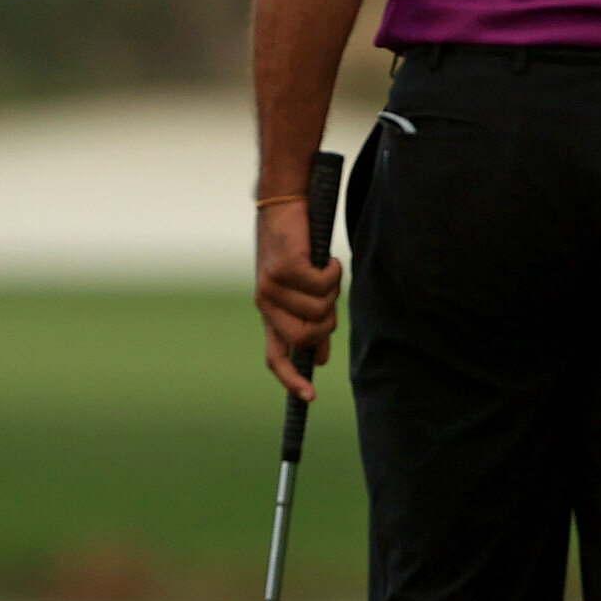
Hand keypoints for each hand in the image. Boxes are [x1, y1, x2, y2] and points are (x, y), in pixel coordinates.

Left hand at [255, 201, 342, 400]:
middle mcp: (267, 303)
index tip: (310, 397)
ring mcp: (272, 287)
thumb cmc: (297, 247)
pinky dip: (333, 270)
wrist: (286, 204)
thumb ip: (311, 322)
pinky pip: (323, 284)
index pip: (276, 356)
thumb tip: (321, 357)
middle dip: (328, 322)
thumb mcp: (302, 289)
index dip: (291, 379)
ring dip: (332, 290)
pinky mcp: (284, 268)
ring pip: (320, 310)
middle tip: (330, 297)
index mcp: (270, 312)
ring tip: (323, 268)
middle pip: (307, 337)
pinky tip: (324, 257)